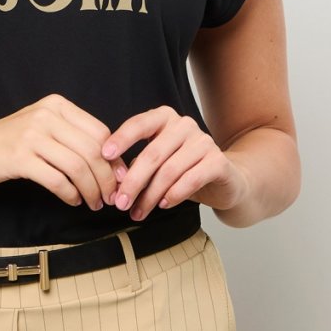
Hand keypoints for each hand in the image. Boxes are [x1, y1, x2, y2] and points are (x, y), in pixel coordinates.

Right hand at [0, 93, 128, 209]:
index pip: (100, 132)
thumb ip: (71, 138)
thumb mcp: (40, 129)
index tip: (121, 179)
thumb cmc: (6, 143)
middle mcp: (46, 115)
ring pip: (78, 166)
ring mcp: (31, 135)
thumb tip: (111, 163)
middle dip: (107, 179)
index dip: (115, 159)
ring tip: (94, 203)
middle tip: (111, 197)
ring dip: (91, 190)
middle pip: (93, 150)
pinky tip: (73, 201)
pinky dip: (70, 194)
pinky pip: (57, 180)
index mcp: (56, 105)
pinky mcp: (19, 157)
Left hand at [100, 105, 249, 220]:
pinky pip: (191, 179)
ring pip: (170, 170)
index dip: (121, 138)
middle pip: (153, 154)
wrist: (225, 179)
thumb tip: (115, 185)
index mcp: (164, 118)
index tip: (104, 155)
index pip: (139, 124)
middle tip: (120, 203)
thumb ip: (137, 167)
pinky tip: (164, 205)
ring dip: (151, 195)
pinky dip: (174, 194)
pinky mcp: (218, 161)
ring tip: (138, 212)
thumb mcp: (156, 164)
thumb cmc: (182, 170)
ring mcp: (203, 141)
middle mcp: (184, 125)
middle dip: (133, 182)